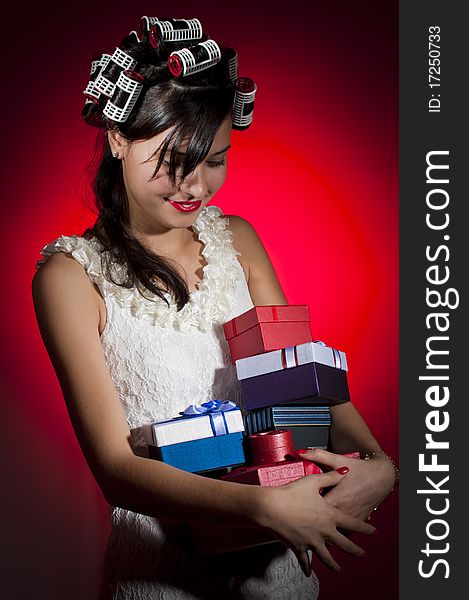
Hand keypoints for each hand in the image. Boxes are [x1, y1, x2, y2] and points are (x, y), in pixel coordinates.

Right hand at [255, 467, 376, 575]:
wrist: (271, 507)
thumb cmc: (292, 492)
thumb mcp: (313, 481)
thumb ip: (331, 477)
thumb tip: (346, 471)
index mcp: (329, 515)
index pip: (352, 523)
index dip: (364, 528)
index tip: (374, 532)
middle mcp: (323, 531)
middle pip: (343, 544)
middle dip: (355, 551)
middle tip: (363, 555)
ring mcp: (311, 541)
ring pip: (326, 556)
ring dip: (333, 565)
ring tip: (339, 570)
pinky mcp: (298, 546)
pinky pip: (304, 560)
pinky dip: (307, 568)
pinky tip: (309, 574)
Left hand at [297, 448, 395, 521]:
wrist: (383, 476)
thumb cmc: (361, 468)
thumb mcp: (338, 460)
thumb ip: (318, 455)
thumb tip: (301, 451)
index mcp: (335, 498)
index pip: (313, 509)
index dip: (304, 508)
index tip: (297, 505)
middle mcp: (343, 511)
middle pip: (323, 522)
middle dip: (312, 522)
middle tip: (302, 519)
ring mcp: (352, 517)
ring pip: (335, 530)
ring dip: (326, 528)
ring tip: (315, 527)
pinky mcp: (359, 520)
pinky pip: (346, 531)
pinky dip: (339, 530)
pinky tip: (333, 528)